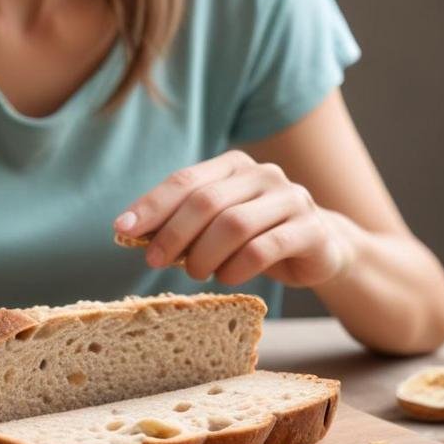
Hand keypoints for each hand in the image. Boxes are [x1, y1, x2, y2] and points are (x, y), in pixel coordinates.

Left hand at [114, 150, 353, 287]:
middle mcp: (264, 175)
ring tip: (195, 273)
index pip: (185, 181)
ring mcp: (291, 199)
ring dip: (204, 255)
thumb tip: (129, 230)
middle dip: (174, 234)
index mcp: (235, 166)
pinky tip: (227, 278)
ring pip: (234, 225)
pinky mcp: (311, 230)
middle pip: (207, 202)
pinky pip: (264, 249)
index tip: (122, 229)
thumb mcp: (217, 225)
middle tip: (156, 261)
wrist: (320, 249)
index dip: (152, 205)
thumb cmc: (257, 237)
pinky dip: (237, 268)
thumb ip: (182, 222)